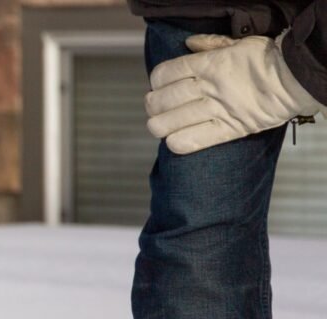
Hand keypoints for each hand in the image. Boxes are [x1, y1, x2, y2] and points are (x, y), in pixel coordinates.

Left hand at [146, 33, 323, 153]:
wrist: (297, 78)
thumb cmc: (268, 59)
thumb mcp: (238, 44)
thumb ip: (210, 44)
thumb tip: (188, 44)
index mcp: (208, 64)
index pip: (165, 73)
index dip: (156, 81)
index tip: (158, 85)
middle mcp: (208, 87)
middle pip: (161, 100)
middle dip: (152, 105)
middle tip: (156, 108)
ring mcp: (216, 109)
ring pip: (168, 123)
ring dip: (159, 126)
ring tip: (162, 125)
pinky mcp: (228, 130)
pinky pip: (191, 141)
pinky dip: (176, 143)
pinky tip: (174, 140)